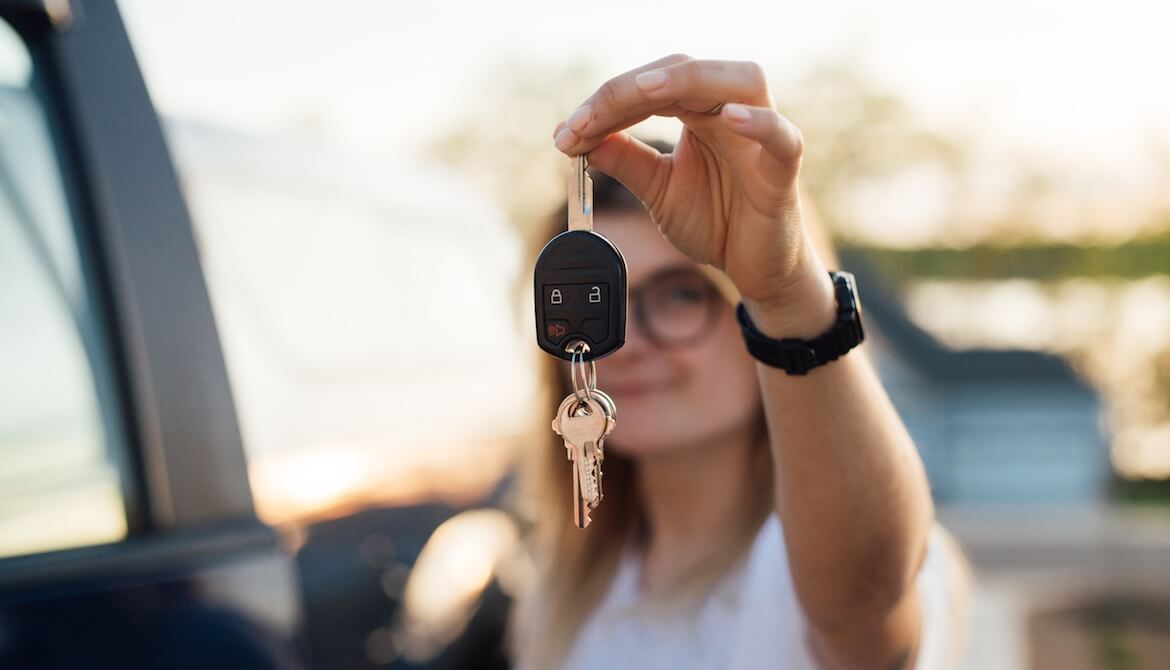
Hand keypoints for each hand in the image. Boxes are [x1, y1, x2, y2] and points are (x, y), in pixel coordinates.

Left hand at [553, 54, 828, 321]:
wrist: (753, 268)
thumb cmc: (717, 221)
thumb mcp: (658, 189)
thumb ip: (624, 160)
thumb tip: (576, 137)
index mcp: (699, 111)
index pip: (652, 85)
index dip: (606, 102)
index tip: (567, 133)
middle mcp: (731, 110)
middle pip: (686, 71)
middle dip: (629, 89)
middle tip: (587, 119)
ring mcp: (760, 136)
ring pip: (741, 80)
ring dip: (690, 80)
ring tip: (645, 92)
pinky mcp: (783, 169)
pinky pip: (782, 136)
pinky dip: (759, 123)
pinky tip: (729, 118)